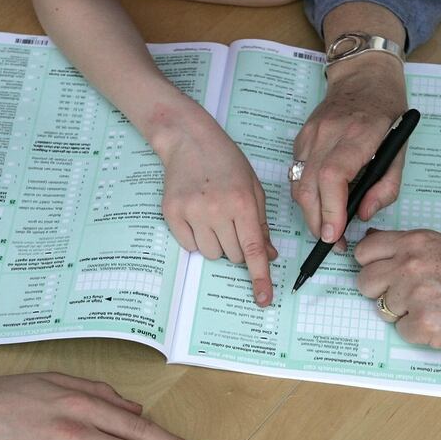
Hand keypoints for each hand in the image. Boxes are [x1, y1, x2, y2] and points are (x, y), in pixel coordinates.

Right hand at [158, 108, 276, 306]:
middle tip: (231, 223)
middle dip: (237, 248)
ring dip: (216, 243)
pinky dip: (196, 239)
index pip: (253, 249)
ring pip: (211, 254)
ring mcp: (192, 213)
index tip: (263, 299)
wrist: (189, 140)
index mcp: (243, 203)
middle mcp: (217, 210)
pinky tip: (197, 215)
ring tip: (213, 215)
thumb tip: (268, 255)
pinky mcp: (172, 214)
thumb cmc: (226, 161)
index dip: (260, 277)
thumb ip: (261, 223)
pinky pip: (189, 246)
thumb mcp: (253, 188)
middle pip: (232, 256)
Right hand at [292, 61, 406, 247]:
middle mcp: (329, 133)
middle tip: (332, 241)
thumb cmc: (387, 114)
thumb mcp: (400, 150)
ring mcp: (310, 134)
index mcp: (359, 133)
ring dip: (309, 212)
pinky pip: (296, 174)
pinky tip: (321, 200)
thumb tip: (363, 214)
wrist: (364, 77)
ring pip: (297, 184)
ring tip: (326, 227)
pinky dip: (306, 194)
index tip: (335, 234)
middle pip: (309, 186)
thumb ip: (386, 186)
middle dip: (317, 221)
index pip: (333, 176)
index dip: (331, 209)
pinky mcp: (301, 137)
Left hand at [354, 229, 440, 354]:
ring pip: (384, 310)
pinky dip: (420, 333)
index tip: (382, 274)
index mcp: (416, 241)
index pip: (364, 252)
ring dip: (405, 313)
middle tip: (410, 296)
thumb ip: (409, 248)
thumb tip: (370, 244)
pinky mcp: (425, 325)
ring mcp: (416, 295)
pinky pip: (404, 332)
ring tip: (439, 307)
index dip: (371, 266)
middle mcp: (411, 264)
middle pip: (365, 283)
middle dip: (381, 293)